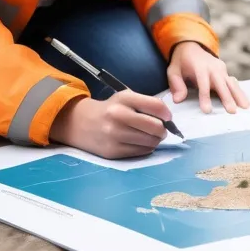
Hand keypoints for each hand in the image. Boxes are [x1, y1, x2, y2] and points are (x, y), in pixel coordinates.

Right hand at [49, 91, 169, 159]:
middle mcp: (119, 116)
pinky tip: (141, 143)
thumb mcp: (125, 98)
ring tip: (151, 136)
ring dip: (156, 140)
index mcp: (124, 98)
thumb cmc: (110, 109)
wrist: (81, 123)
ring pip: (150, 142)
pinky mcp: (112, 152)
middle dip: (163, 130)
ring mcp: (115, 135)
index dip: (167, 114)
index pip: (156, 106)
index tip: (168, 118)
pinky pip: (140, 152)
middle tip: (162, 130)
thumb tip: (168, 119)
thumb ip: (146, 104)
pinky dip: (146, 148)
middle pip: (155, 126)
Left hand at [167, 41, 249, 113]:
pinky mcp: (225, 71)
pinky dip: (239, 92)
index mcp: (199, 66)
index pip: (203, 82)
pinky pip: (233, 82)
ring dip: (238, 95)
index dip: (205, 96)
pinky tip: (245, 102)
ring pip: (231, 82)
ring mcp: (221, 68)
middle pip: (221, 83)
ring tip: (245, 107)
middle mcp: (212, 67)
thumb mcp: (173, 70)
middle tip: (232, 111)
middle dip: (227, 97)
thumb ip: (176, 84)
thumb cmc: (181, 62)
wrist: (191, 46)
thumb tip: (178, 100)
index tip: (207, 110)